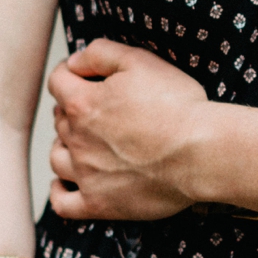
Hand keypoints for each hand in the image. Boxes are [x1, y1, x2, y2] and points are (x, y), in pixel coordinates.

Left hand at [48, 39, 208, 221]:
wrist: (201, 153)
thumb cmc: (177, 106)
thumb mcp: (141, 61)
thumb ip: (101, 53)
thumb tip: (75, 60)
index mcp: (83, 103)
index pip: (57, 82)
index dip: (67, 72)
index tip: (80, 73)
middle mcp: (78, 139)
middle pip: (60, 119)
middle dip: (73, 108)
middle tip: (98, 105)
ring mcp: (86, 175)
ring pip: (57, 157)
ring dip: (65, 145)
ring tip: (84, 141)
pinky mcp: (99, 203)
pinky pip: (62, 203)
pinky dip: (59, 191)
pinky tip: (66, 183)